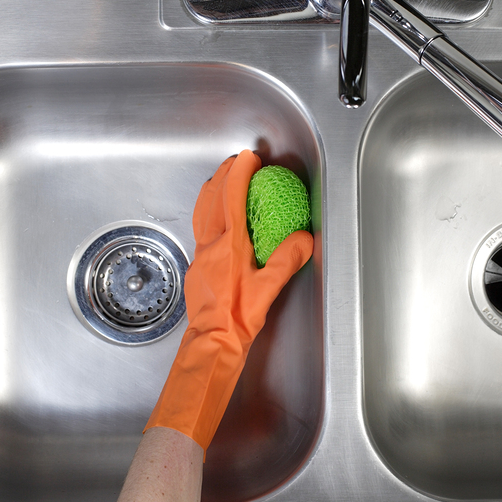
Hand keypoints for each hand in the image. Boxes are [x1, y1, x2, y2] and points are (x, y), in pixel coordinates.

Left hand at [145, 150, 312, 450]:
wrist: (211, 343)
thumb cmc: (237, 319)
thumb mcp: (269, 288)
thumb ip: (287, 260)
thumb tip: (304, 239)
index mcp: (228, 245)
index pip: (231, 198)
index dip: (239, 173)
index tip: (248, 158)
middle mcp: (209, 245)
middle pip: (211, 199)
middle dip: (223, 176)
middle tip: (236, 163)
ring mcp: (200, 255)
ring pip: (202, 213)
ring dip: (213, 192)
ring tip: (223, 182)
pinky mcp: (197, 267)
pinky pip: (202, 229)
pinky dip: (210, 213)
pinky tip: (219, 221)